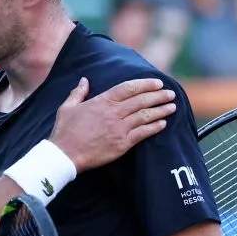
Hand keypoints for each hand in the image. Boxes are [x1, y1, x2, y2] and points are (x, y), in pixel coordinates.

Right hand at [50, 77, 174, 171]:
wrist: (65, 155)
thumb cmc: (64, 131)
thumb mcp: (67, 107)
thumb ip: (78, 93)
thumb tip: (84, 80)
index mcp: (102, 102)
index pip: (129, 88)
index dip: (145, 84)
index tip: (157, 83)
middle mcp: (113, 113)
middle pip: (142, 100)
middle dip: (159, 95)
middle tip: (170, 93)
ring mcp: (119, 128)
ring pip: (145, 116)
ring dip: (161, 110)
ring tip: (172, 106)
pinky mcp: (122, 144)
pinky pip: (143, 133)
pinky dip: (154, 127)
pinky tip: (163, 124)